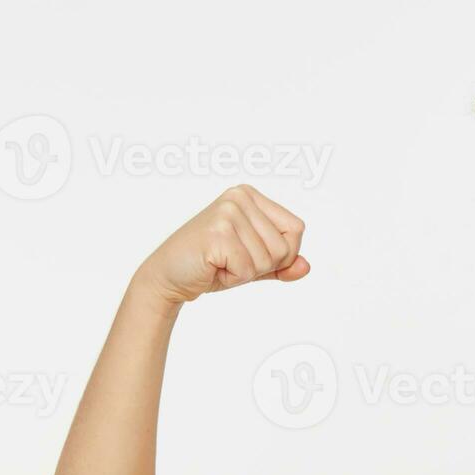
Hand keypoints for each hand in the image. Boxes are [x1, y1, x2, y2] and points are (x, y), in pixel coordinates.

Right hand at [135, 184, 309, 305]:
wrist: (168, 276)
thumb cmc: (211, 266)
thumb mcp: (254, 264)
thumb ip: (283, 264)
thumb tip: (306, 267)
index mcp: (250, 196)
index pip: (296, 229)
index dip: (284, 254)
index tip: (252, 254)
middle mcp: (239, 197)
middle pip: (285, 246)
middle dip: (263, 266)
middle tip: (231, 260)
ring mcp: (228, 212)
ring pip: (268, 260)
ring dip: (246, 272)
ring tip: (221, 263)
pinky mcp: (218, 232)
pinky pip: (248, 269)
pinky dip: (233, 278)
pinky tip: (213, 267)